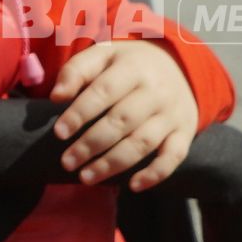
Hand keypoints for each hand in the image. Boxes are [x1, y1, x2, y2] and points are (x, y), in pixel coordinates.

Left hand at [48, 41, 197, 191]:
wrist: (179, 66)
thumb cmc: (129, 65)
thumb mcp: (104, 55)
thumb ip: (77, 71)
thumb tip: (57, 96)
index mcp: (133, 67)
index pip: (104, 91)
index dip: (80, 113)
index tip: (59, 133)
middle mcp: (156, 90)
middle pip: (122, 121)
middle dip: (91, 144)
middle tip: (67, 162)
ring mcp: (172, 113)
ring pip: (143, 142)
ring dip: (113, 163)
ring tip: (86, 177)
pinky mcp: (184, 132)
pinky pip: (174, 156)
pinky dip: (156, 174)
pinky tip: (133, 186)